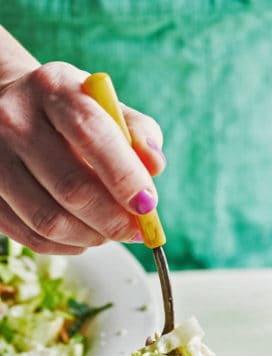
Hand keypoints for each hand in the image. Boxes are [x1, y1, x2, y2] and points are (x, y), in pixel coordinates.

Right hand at [0, 36, 165, 253]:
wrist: (9, 111)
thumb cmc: (71, 116)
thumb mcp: (106, 108)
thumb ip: (138, 132)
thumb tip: (155, 166)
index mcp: (52, 89)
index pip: (92, 134)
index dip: (125, 177)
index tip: (148, 205)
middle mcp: (13, 120)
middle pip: (72, 188)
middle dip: (114, 220)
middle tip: (134, 230)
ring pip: (50, 222)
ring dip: (92, 237)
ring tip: (109, 232)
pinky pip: (33, 237)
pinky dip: (67, 246)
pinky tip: (82, 234)